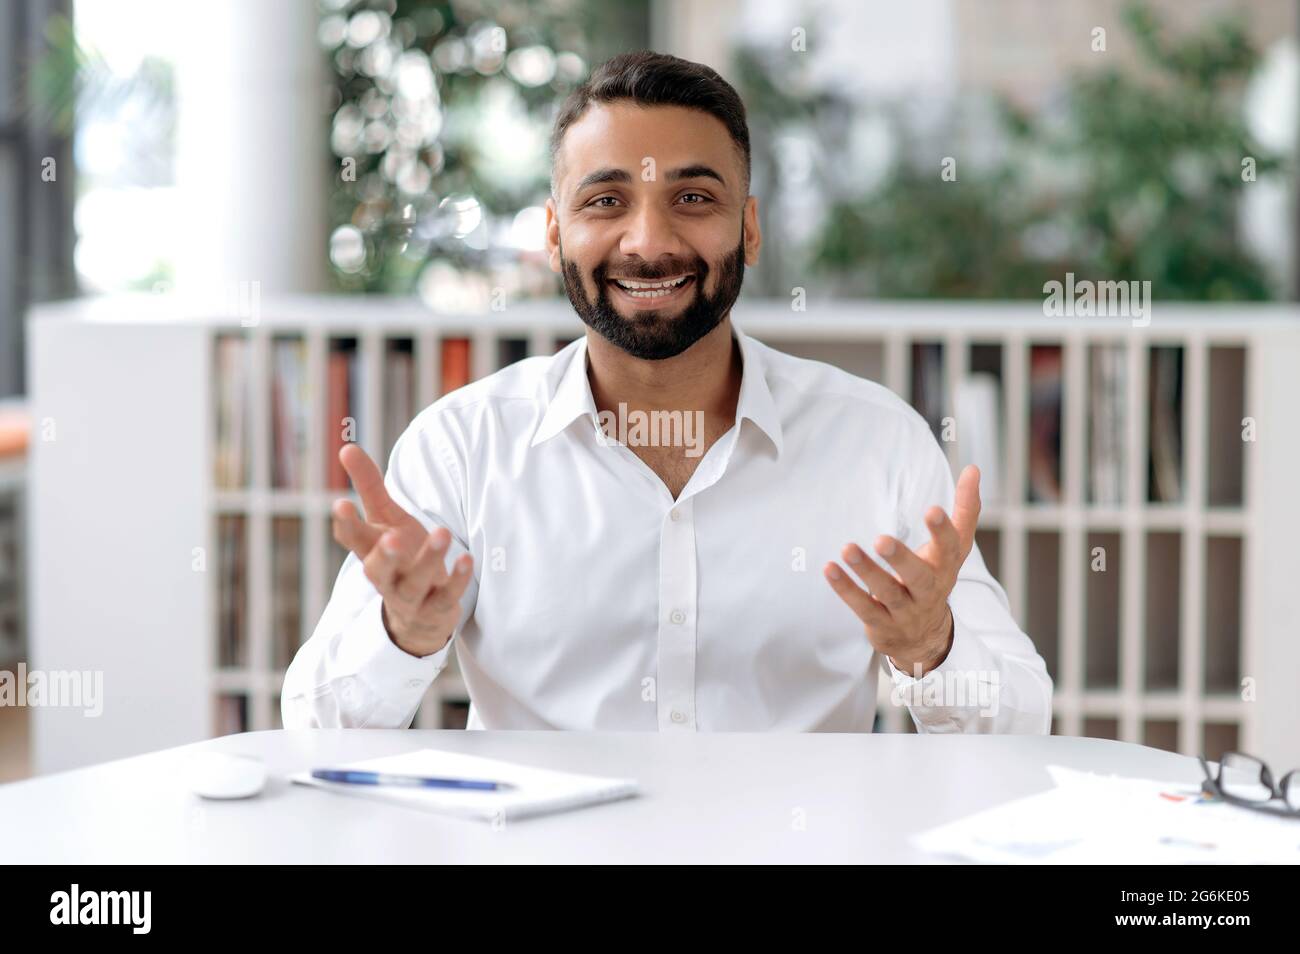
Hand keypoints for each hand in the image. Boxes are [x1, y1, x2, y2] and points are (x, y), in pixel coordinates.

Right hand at [332, 443, 473, 657]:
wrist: (419, 614)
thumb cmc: (401, 555)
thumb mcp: (386, 520)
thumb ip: (368, 486)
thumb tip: (346, 447)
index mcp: (370, 552)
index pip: (352, 540)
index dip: (346, 524)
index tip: (342, 503)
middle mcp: (386, 577)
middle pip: (377, 570)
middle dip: (384, 554)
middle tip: (392, 536)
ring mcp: (410, 597)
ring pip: (414, 582)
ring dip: (428, 559)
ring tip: (442, 532)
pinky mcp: (435, 609)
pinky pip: (445, 598)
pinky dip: (456, 580)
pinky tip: (467, 559)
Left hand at [823, 464, 981, 676]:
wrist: (925, 637)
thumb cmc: (936, 578)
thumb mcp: (954, 549)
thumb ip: (965, 509)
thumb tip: (973, 469)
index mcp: (946, 567)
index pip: (950, 548)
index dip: (943, 531)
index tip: (932, 510)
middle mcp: (929, 591)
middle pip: (918, 577)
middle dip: (901, 559)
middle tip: (881, 539)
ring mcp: (905, 611)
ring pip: (887, 593)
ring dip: (866, 571)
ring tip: (847, 548)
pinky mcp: (882, 624)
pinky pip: (863, 607)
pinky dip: (846, 589)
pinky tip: (830, 569)